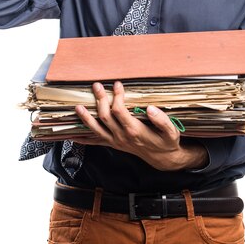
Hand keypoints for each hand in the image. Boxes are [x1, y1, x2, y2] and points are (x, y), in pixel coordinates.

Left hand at [73, 81, 207, 170]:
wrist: (163, 158)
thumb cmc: (167, 142)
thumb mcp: (171, 131)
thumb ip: (162, 120)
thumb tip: (151, 108)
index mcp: (134, 131)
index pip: (119, 111)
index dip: (117, 97)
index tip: (118, 85)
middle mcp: (122, 137)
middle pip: (105, 116)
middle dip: (99, 100)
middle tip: (97, 85)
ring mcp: (116, 141)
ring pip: (96, 129)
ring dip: (86, 118)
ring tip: (78, 107)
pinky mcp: (114, 144)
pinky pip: (95, 142)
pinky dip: (83, 139)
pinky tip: (73, 135)